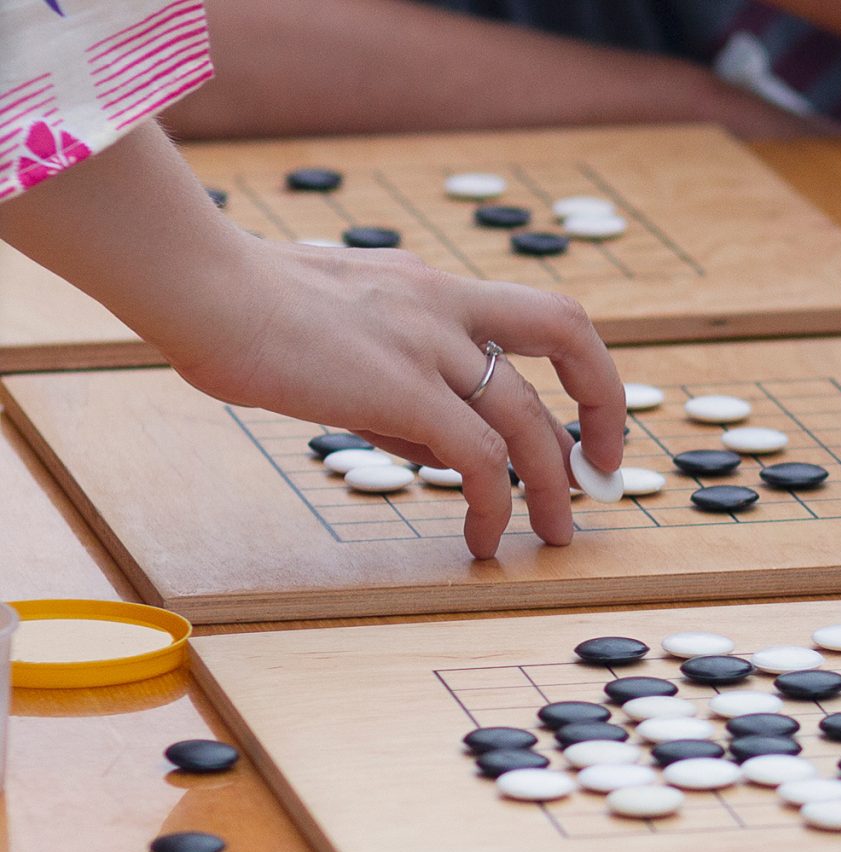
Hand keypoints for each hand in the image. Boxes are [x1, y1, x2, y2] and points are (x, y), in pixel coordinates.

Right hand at [162, 230, 622, 559]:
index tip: (584, 420)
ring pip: (529, 418)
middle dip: (605, 408)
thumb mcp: (338, 330)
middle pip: (567, 336)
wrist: (195, 283)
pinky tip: (483, 539)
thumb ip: (394, 382)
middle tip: (602, 474)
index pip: (536, 316)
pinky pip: (482, 458)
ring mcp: (428, 343)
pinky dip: (495, 504)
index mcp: (430, 286)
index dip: (579, 367)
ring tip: (554, 534)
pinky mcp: (404, 390)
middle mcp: (444, 304)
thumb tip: (430, 448)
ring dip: (555, 485)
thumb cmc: (239, 308)